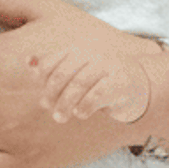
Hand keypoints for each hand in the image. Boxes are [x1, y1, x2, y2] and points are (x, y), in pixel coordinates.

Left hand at [34, 47, 151, 124]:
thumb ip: (53, 68)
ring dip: (66, 103)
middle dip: (52, 93)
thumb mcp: (76, 73)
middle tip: (49, 109)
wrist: (140, 87)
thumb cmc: (101, 82)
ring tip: (60, 117)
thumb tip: (28, 60)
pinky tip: (81, 114)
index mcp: (78, 51)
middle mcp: (93, 54)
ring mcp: (109, 66)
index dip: (43, 81)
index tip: (44, 99)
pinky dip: (85, 105)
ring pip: (80, 83)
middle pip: (63, 73)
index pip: (51, 62)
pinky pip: (98, 93)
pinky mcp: (121, 81)